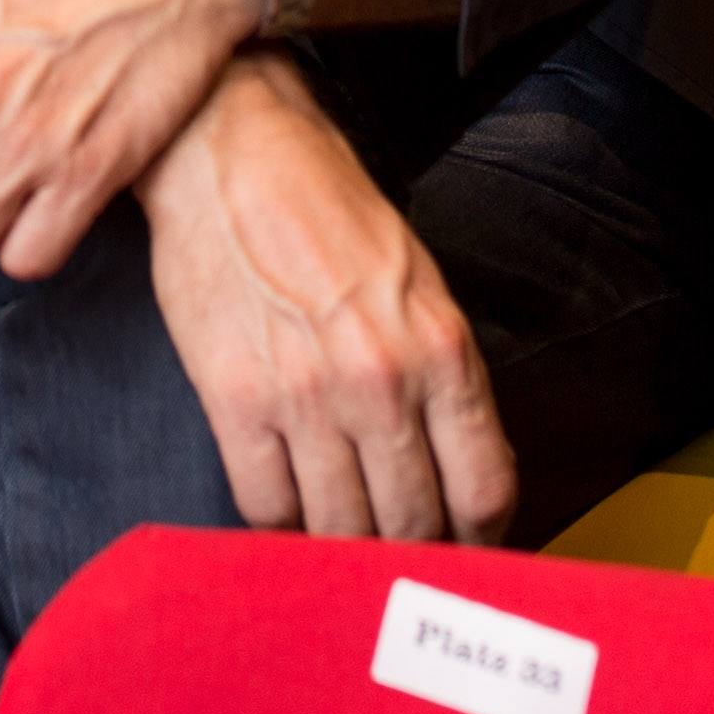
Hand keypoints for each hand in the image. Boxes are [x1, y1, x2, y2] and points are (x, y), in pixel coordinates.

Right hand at [140, 56, 515, 542]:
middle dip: (409, 554)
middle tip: (398, 561)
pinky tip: (287, 509)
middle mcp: (380, 379)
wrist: (230, 153)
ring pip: (337, 528)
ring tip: (340, 543)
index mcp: (441, 348)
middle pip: (410, 524)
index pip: (483, 490)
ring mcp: (304, 395)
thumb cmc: (326, 209)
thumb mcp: (419, 283)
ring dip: (341, 548)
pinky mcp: (233, 398)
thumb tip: (459, 472)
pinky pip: (265, 505)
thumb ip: (444, 377)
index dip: (478, 541)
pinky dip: (278, 524)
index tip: (464, 551)